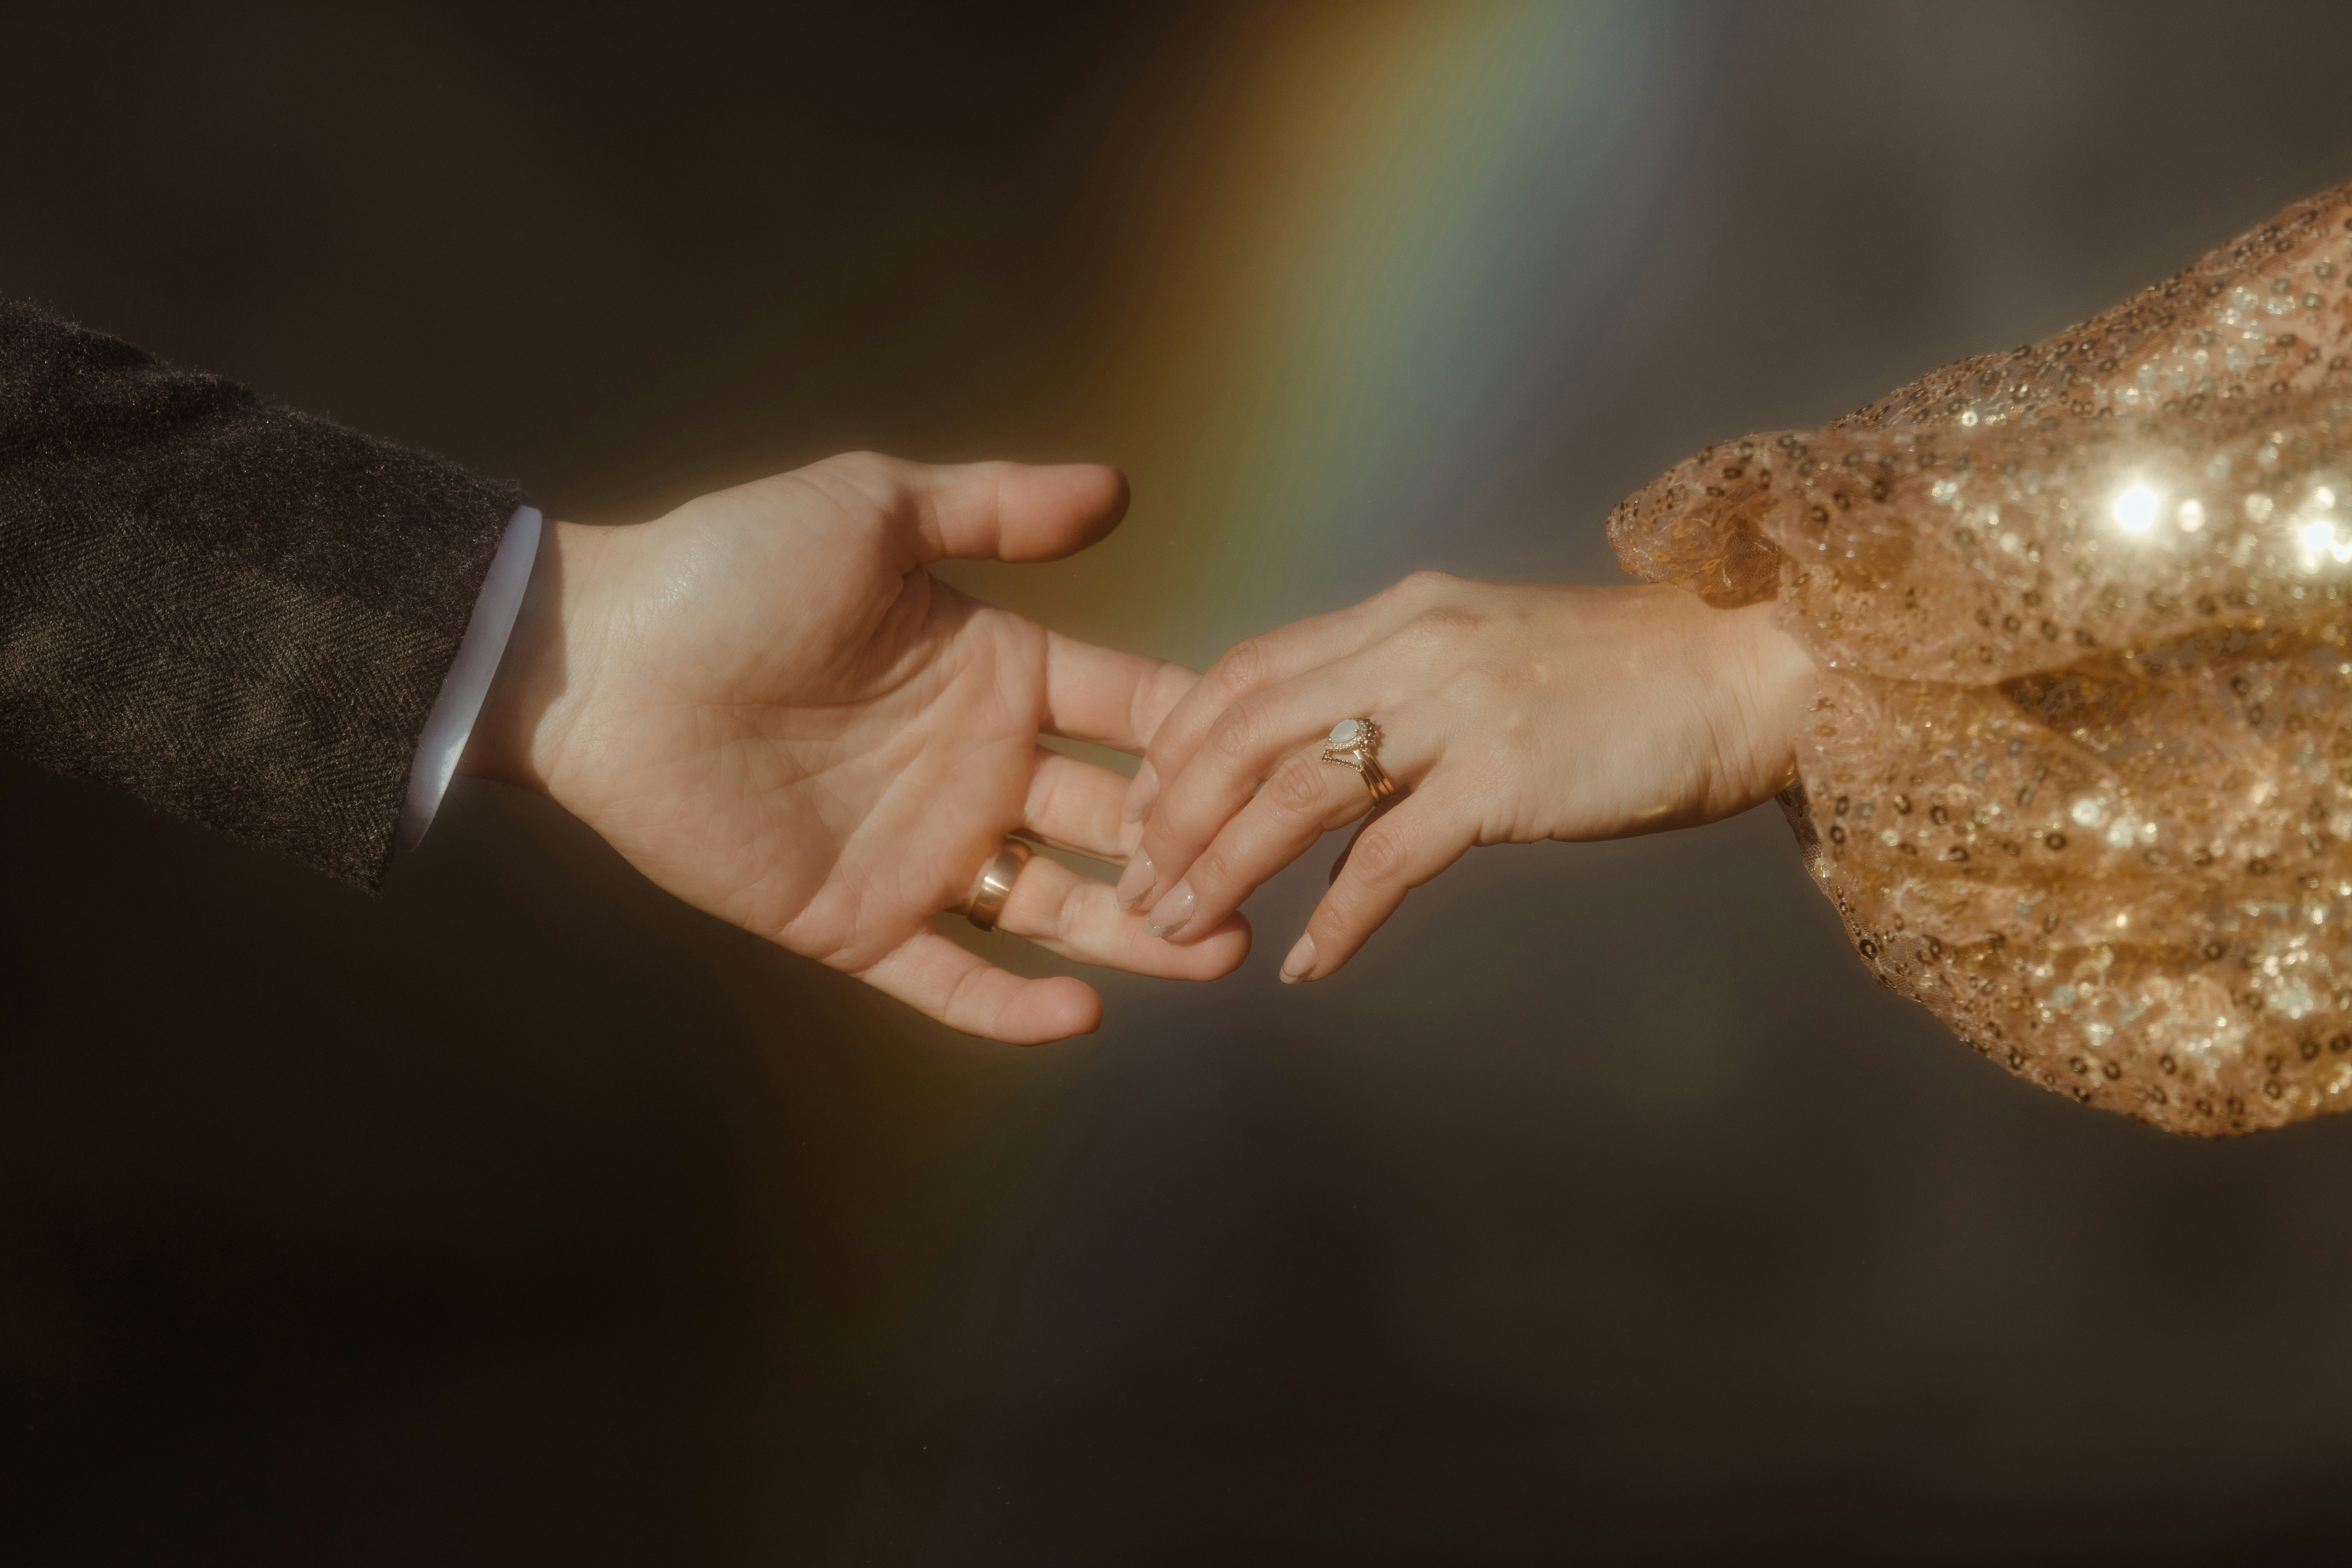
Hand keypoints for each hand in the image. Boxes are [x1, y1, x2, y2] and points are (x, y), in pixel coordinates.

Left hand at [463, 451, 1245, 1042]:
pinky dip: (1013, 1007)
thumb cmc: (730, 568)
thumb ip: (999, 508)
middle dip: (1191, 852)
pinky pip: (951, 978)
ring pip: (1056, 909)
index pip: (1130, 711)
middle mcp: (977, 769)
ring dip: (1136, 935)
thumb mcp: (876, 512)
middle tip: (1261, 879)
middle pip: (1114, 822)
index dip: (1199, 738)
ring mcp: (922, 852)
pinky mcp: (857, 921)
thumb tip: (1120, 487)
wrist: (604, 661)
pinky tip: (1082, 1013)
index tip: (1273, 757)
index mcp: (998, 674)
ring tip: (1214, 954)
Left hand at [1114, 572, 1813, 981]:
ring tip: (1180, 928)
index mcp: (1403, 615)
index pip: (1248, 669)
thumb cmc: (1628, 679)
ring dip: (1224, 866)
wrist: (1750, 663)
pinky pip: (1391, 859)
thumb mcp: (1492, 662)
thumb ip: (1408, 703)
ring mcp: (1459, 709)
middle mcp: (1413, 646)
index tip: (1142, 806)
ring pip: (1295, 792)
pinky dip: (1338, 918)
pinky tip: (1304, 965)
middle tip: (1133, 882)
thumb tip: (1340, 787)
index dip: (1179, 740)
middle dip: (1173, 812)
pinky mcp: (1505, 777)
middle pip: (1245, 729)